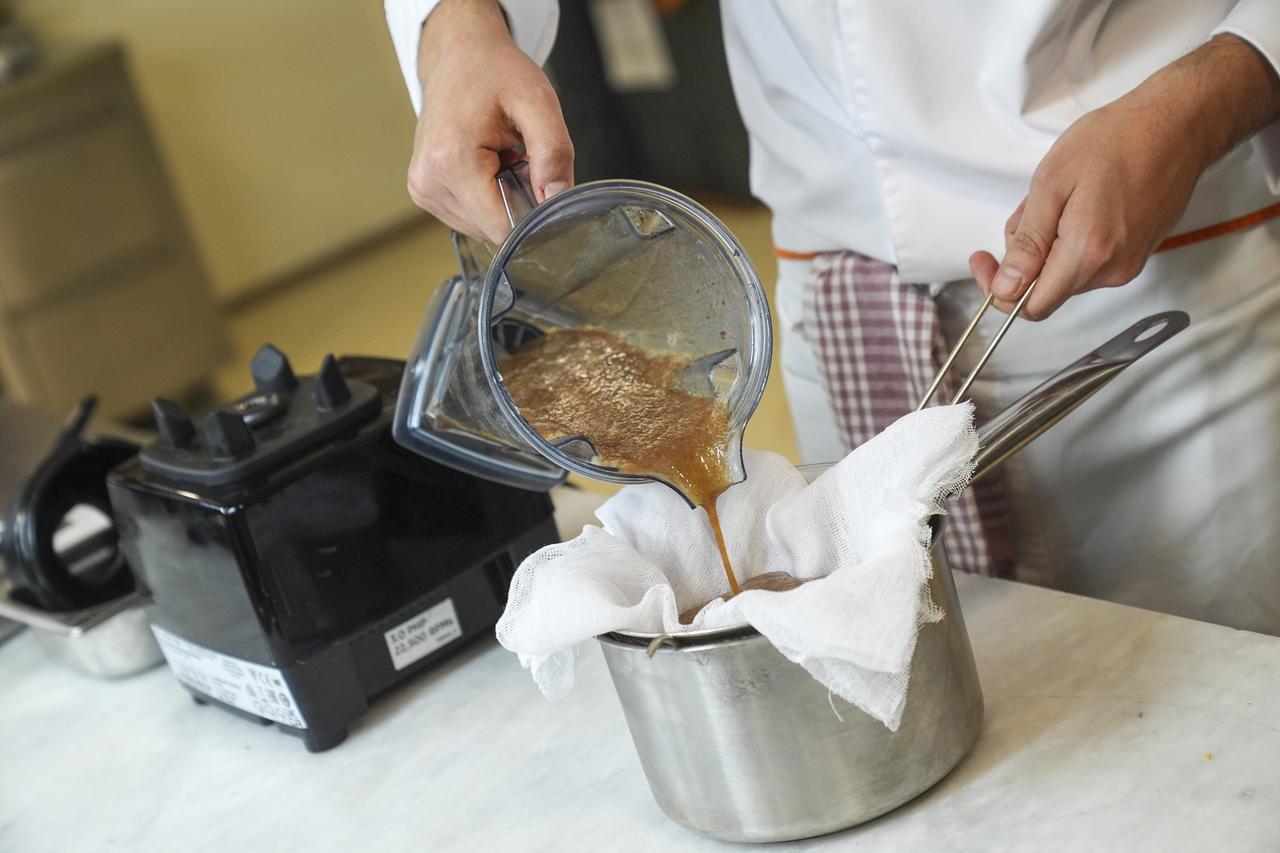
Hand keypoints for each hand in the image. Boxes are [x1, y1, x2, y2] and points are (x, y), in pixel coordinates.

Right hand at [407, 0, 573, 242]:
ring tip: (501, 158)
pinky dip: (487, 197)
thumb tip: (558, 198)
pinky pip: (469, 216)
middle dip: (517, 203)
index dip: (532, 213)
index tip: (539, 179)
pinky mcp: (424, 190)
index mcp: (451, 161)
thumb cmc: (494, 72)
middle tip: (519, 159)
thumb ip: (553, 152)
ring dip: (502, 201)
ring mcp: (423, 189)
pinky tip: (488, 165)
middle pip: (493, 231)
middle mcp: (429, 181)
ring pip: (482, 227)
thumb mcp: (537, 101)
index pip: (503, 228)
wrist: (458, 54)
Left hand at [970, 34, 1279, 319]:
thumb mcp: (1052, 184)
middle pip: (1047, 288)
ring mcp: (1129, 264)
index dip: (1000, 288)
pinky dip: (1071, 241)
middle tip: (1028, 208)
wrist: (1178, 124)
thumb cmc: (1115, 141)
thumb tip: (1006, 287)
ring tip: (1059, 198)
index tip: (984, 259)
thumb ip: (1027, 243)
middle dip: (1024, 256)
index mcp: (1087, 255)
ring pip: (1066, 274)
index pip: (1032, 307)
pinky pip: (1089, 261)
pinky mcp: (1138, 253)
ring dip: (1048, 244)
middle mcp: (1112, 270)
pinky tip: (1080, 203)